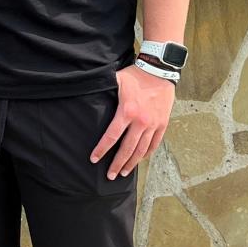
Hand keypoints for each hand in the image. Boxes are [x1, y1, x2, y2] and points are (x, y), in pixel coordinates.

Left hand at [90, 64, 174, 179]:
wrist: (160, 70)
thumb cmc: (135, 75)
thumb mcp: (116, 80)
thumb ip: (103, 89)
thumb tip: (85, 91)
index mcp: (126, 112)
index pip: (111, 136)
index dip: (102, 149)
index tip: (94, 159)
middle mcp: (141, 121)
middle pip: (127, 149)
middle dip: (117, 164)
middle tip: (110, 176)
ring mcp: (153, 124)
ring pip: (142, 149)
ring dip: (132, 163)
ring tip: (124, 172)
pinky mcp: (162, 124)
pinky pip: (155, 143)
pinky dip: (147, 153)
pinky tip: (141, 159)